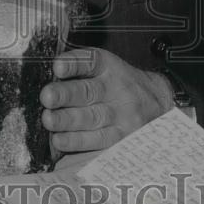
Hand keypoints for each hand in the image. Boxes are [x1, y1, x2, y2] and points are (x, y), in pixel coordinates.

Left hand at [40, 47, 174, 153]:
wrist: (158, 101)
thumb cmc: (120, 83)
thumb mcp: (105, 67)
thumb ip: (78, 71)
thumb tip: (45, 81)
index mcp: (108, 67)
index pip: (91, 62)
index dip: (74, 64)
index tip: (57, 66)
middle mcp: (115, 89)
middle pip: (89, 92)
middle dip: (65, 95)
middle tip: (47, 97)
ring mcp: (120, 114)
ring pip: (91, 118)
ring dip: (67, 120)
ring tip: (48, 120)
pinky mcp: (122, 137)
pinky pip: (98, 140)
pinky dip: (77, 141)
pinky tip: (60, 140)